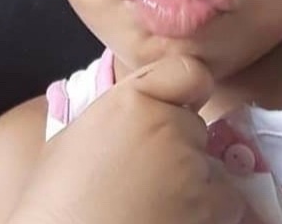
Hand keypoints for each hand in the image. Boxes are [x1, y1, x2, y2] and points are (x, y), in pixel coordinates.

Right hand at [8, 55, 245, 223]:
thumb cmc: (54, 208)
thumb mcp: (74, 142)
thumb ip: (119, 115)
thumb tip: (141, 114)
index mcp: (131, 100)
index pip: (189, 72)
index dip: (187, 93)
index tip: (180, 109)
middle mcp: (166, 124)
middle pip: (195, 128)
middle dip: (180, 151)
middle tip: (146, 184)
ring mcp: (189, 164)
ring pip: (211, 168)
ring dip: (194, 188)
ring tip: (154, 212)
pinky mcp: (207, 205)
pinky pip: (228, 204)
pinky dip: (209, 217)